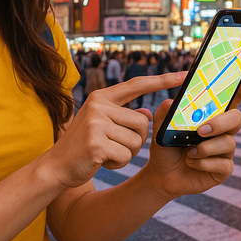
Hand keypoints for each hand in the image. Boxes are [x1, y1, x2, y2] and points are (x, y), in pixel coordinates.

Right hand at [46, 72, 185, 188]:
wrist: (56, 166)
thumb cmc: (84, 145)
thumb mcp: (102, 125)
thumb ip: (123, 116)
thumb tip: (147, 114)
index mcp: (102, 97)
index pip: (137, 85)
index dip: (162, 80)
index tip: (184, 75)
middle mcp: (98, 105)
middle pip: (143, 123)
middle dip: (136, 141)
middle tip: (114, 145)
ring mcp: (96, 123)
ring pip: (137, 142)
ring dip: (126, 153)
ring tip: (106, 152)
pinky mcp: (96, 143)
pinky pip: (126, 156)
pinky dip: (118, 163)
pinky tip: (102, 161)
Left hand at [142, 75, 240, 200]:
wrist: (161, 174)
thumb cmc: (166, 147)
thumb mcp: (161, 127)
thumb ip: (166, 113)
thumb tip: (171, 101)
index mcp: (210, 117)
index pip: (229, 100)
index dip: (240, 90)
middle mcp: (222, 131)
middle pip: (237, 119)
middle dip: (221, 122)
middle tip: (201, 130)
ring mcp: (225, 150)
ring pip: (228, 143)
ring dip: (205, 148)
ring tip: (188, 153)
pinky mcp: (223, 169)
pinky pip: (222, 164)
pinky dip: (203, 163)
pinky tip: (191, 163)